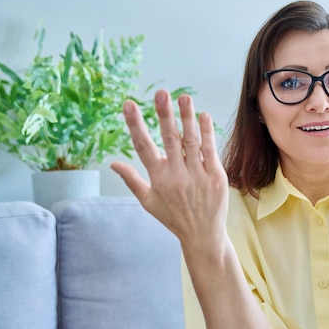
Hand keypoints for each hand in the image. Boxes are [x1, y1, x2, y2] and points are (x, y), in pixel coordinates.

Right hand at [111, 89, 228, 250]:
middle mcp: (177, 176)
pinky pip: (210, 150)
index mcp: (158, 179)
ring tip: (184, 97)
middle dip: (165, 115)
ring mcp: (198, 175)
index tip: (129, 104)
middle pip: (170, 140)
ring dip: (188, 118)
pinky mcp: (216, 176)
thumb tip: (113, 163)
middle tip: (161, 93)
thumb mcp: (149, 201)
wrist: (203, 235)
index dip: (135, 124)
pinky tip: (204, 116)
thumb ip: (132, 180)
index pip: (143, 147)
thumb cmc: (173, 217)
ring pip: (191, 141)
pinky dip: (207, 132)